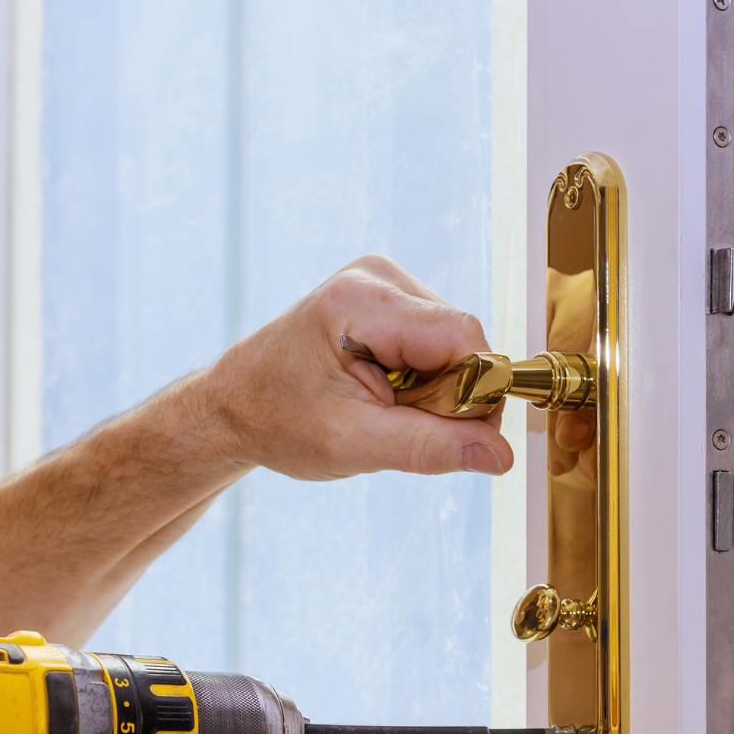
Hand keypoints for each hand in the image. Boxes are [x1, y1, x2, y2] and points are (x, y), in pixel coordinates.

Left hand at [200, 255, 512, 479]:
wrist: (233, 407)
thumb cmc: (276, 421)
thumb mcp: (351, 444)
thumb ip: (429, 447)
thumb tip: (500, 456)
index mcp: (362, 300)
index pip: (463, 337)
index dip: (470, 393)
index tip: (442, 435)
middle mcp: (378, 277)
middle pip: (463, 341)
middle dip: (446, 395)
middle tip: (389, 422)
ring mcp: (384, 283)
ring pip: (455, 346)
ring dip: (432, 391)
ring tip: (377, 406)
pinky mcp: (389, 299)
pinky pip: (438, 345)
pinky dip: (421, 380)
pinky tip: (381, 391)